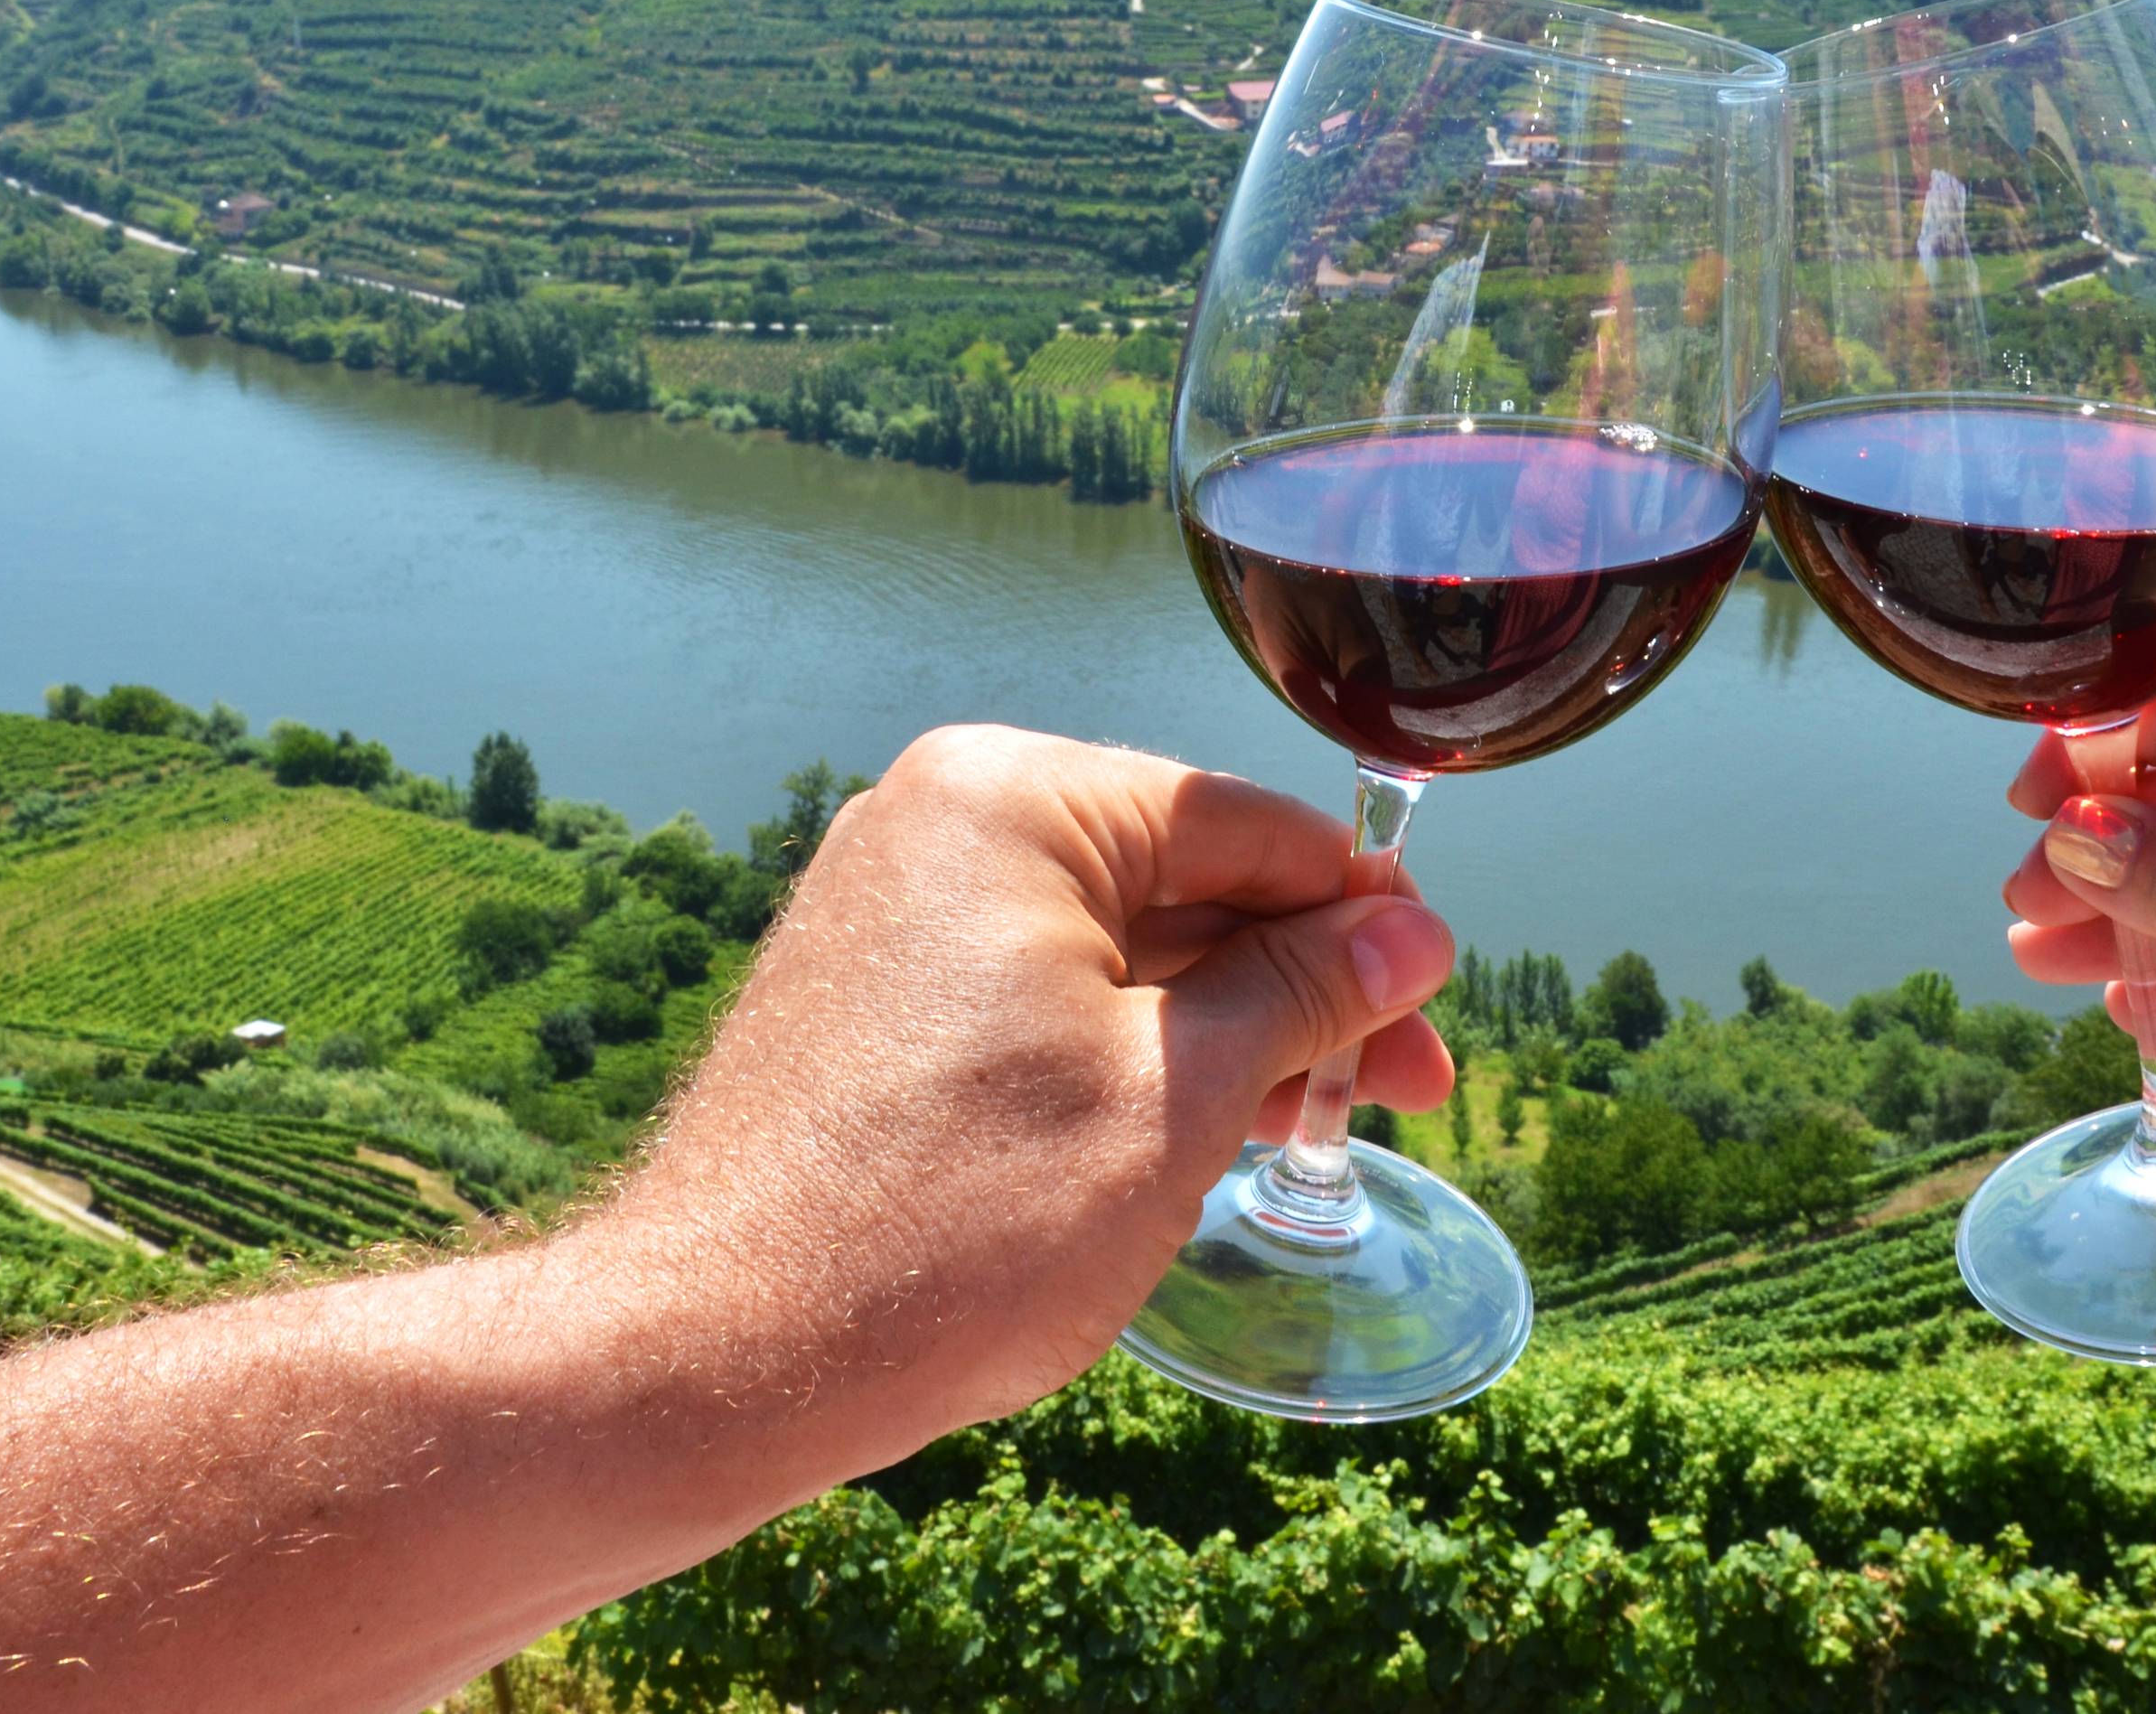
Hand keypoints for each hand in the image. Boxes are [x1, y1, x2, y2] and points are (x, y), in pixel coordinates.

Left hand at [576, 725, 1456, 1475]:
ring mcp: (894, 912)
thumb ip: (1303, 993)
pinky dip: (1131, 1058)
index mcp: (1014, 800)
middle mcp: (940, 824)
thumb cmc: (953, 1222)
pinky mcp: (870, 1001)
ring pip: (1116, 952)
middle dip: (1300, 991)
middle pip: (1183, 884)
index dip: (1360, 916)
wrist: (718, 1355)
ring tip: (1306, 1134)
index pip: (1245, 823)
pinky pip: (1039, 998)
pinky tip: (1196, 1137)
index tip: (1437, 1004)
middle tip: (1404, 1096)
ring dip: (1223, 1035)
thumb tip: (1413, 933)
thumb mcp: (1177, 1095)